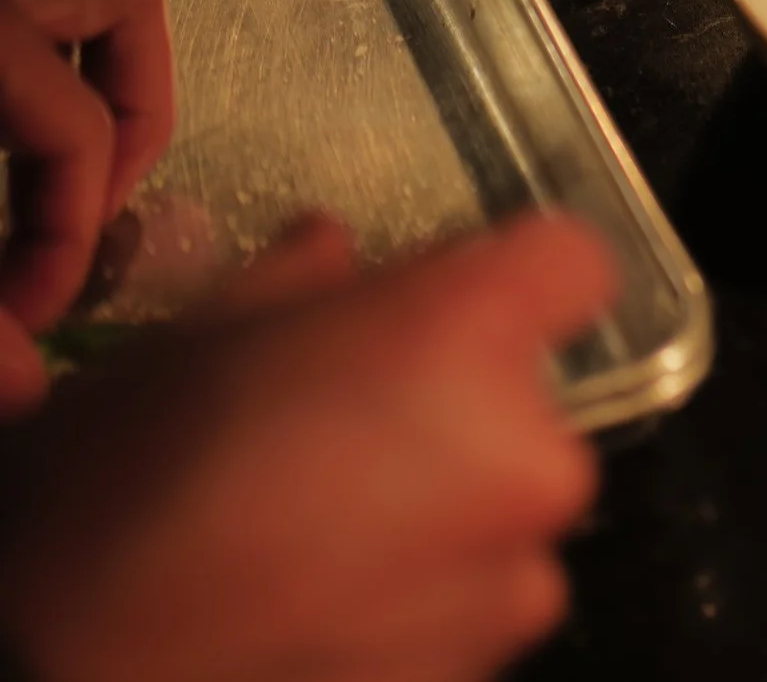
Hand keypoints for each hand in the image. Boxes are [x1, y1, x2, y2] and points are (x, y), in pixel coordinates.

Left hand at [0, 0, 174, 409]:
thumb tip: (33, 400)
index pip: (76, 126)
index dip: (69, 232)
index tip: (37, 313)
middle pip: (118, 1)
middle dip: (127, 114)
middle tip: (82, 210)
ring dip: (85, 81)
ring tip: (54, 177)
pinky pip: (15, 11)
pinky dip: (27, 74)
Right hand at [0, 211, 617, 681]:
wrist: (67, 670)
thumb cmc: (125, 490)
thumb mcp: (205, 331)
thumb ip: (312, 277)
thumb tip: (340, 252)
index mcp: (468, 337)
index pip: (573, 263)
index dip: (517, 275)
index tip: (464, 294)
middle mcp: (529, 450)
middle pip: (534, 399)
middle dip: (459, 406)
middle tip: (347, 430)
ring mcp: (519, 571)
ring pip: (509, 504)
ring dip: (444, 504)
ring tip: (324, 525)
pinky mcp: (489, 659)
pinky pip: (479, 590)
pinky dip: (425, 585)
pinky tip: (325, 589)